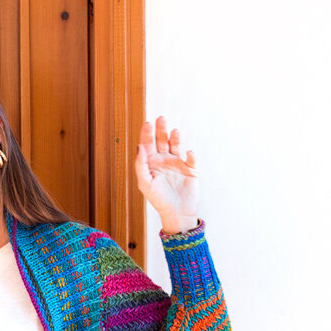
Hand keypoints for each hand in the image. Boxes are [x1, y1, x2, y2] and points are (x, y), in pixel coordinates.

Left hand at [134, 116, 200, 232]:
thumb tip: (139, 147)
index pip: (148, 144)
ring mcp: (177, 163)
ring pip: (176, 145)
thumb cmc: (158, 199)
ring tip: (174, 131)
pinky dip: (190, 155)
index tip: (147, 124)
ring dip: (175, 137)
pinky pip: (191, 158)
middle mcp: (164, 160)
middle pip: (161, 140)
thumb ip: (140, 165)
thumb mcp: (145, 183)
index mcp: (151, 163)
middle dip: (161, 129)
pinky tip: (188, 152)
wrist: (176, 212)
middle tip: (160, 118)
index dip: (147, 133)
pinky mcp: (191, 168)